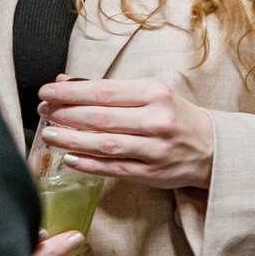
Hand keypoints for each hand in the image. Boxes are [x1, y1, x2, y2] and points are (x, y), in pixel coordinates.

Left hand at [37, 76, 215, 188]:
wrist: (211, 148)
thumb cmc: (174, 115)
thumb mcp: (149, 93)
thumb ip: (108, 89)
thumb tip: (65, 82)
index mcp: (155, 93)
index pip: (103, 91)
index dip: (70, 92)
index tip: (47, 90)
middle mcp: (156, 120)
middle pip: (100, 117)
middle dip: (65, 113)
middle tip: (43, 110)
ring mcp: (154, 149)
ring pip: (104, 144)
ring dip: (71, 139)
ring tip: (49, 134)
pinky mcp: (151, 173)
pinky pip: (112, 168)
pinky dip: (88, 163)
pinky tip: (69, 157)